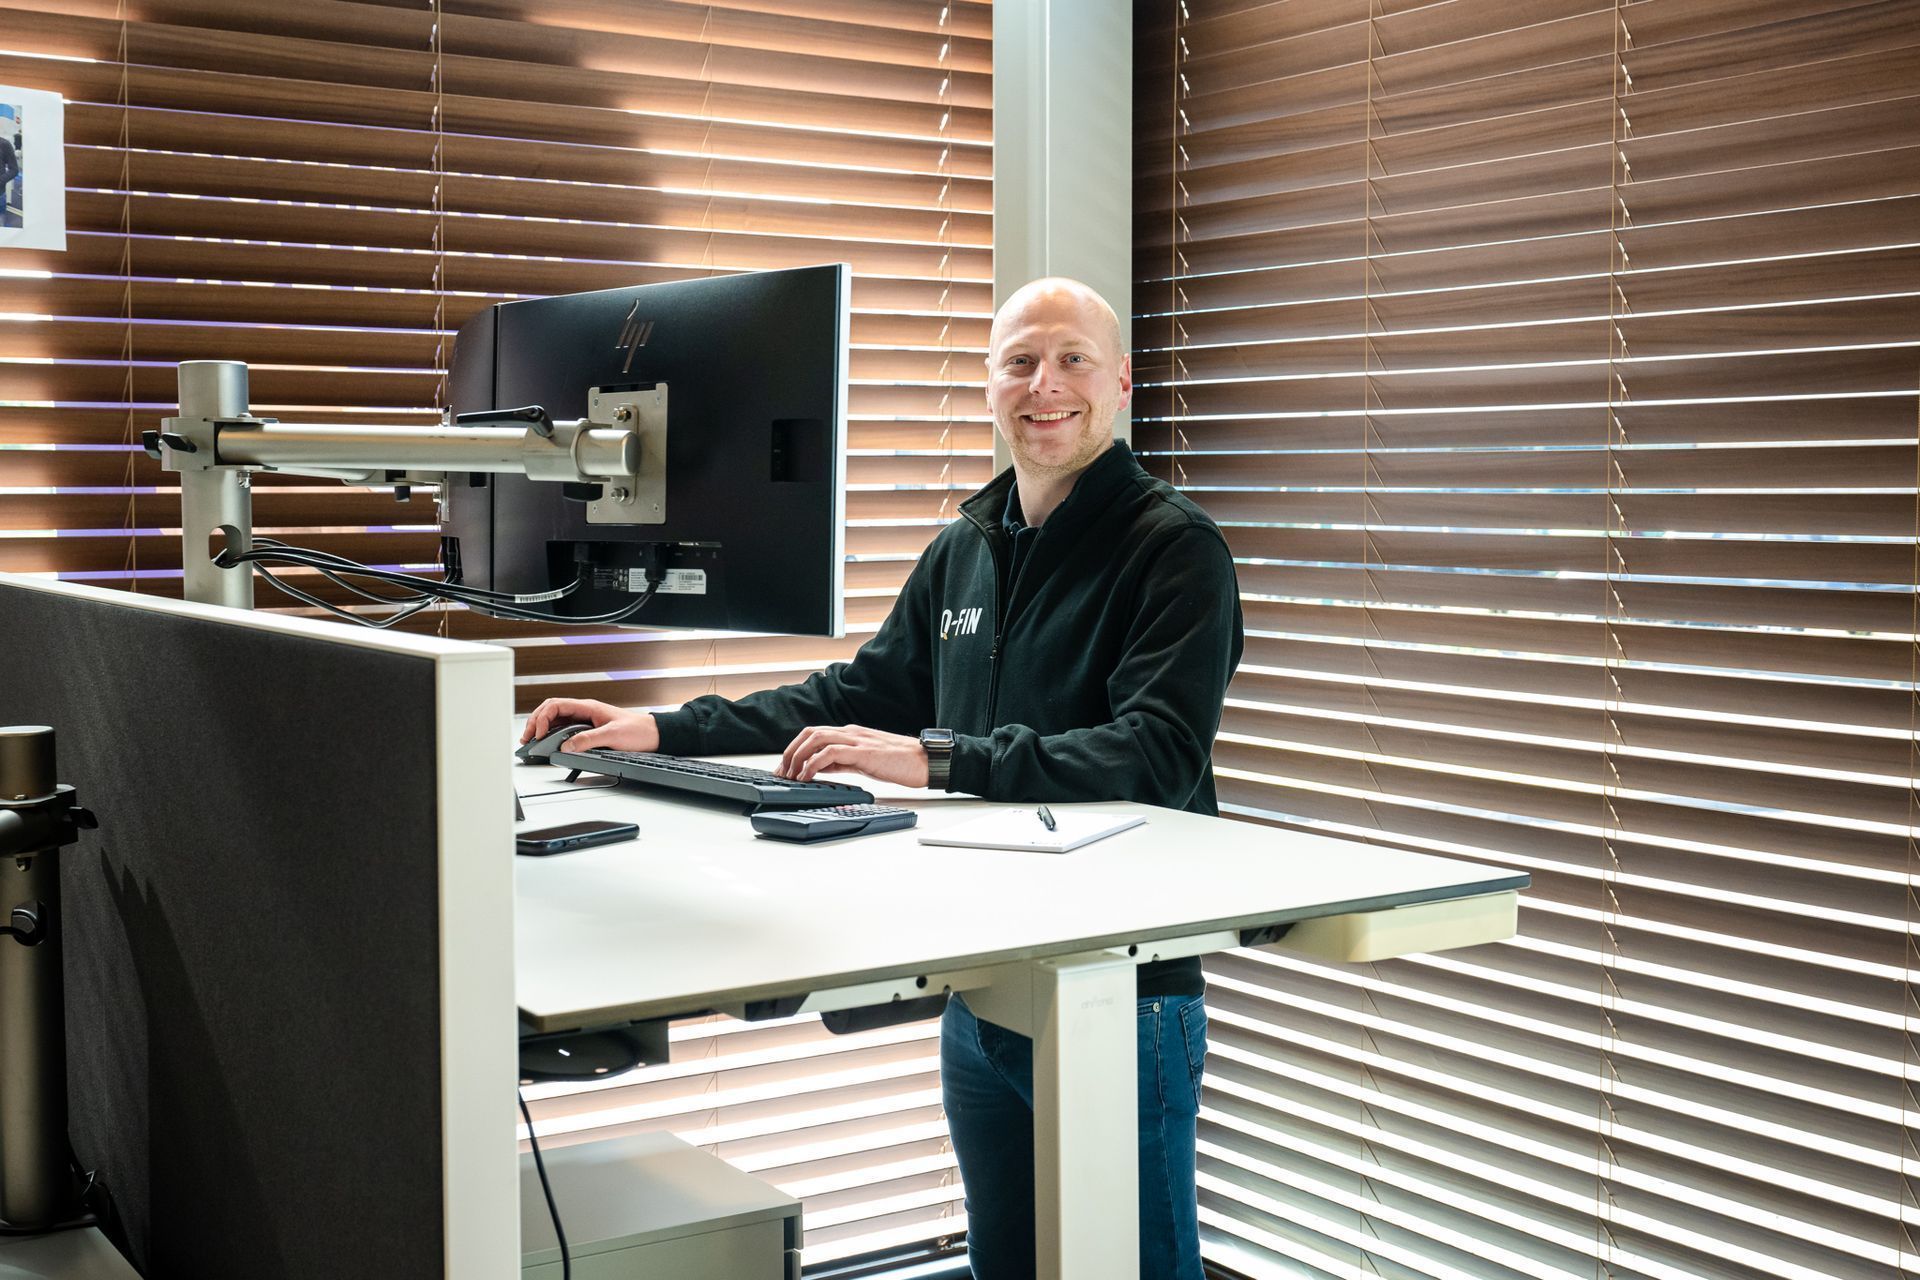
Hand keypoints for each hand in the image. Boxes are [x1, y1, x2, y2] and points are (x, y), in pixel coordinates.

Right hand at [520, 698, 658, 752]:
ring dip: (542, 729)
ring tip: (532, 741)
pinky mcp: (589, 731)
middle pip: (552, 711)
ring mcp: (586, 721)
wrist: (655, 735)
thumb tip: (566, 746)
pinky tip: (548, 744)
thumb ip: (588, 740)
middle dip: (535, 722)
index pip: (556, 705)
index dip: (542, 718)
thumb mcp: (612, 736)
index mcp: (588, 707)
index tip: (537, 734)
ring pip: (557, 720)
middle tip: (526, 739)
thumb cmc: (639, 731)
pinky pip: (566, 730)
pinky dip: (553, 736)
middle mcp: (585, 712)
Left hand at [779, 725, 928, 786]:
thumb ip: (843, 761)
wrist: (924, 761)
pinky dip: (814, 763)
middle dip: (791, 751)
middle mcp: (851, 732)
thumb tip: (821, 767)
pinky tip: (808, 776)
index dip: (796, 748)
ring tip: (791, 775)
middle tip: (782, 772)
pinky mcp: (863, 751)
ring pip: (816, 738)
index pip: (815, 733)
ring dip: (798, 757)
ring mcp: (857, 740)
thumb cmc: (900, 762)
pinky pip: (830, 752)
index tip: (786, 766)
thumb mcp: (865, 760)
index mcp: (851, 733)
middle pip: (810, 733)